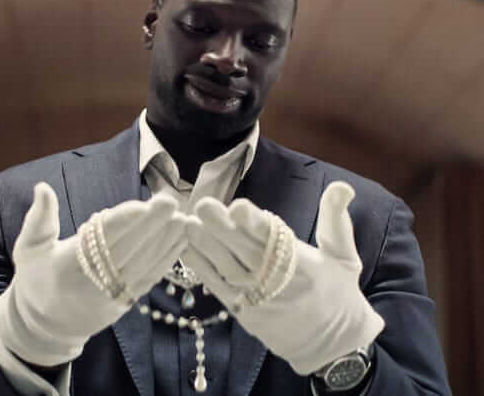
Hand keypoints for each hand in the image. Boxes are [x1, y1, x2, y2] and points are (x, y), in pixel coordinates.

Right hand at [0, 182, 185, 366]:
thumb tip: (43, 186)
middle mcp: (91, 284)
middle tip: (171, 202)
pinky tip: (181, 240)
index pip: (98, 241)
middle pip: (127, 251)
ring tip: (183, 218)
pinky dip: (167, 259)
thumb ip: (38, 218)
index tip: (141, 204)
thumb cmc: (37, 279)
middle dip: (151, 226)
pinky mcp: (125, 303)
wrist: (46, 326)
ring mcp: (111, 296)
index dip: (121, 222)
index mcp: (65, 267)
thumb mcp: (28, 249)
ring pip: (143, 265)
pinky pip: (149, 279)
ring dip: (166, 241)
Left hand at [183, 181, 384, 374]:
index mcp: (303, 264)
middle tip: (202, 206)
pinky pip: (220, 289)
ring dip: (206, 246)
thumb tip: (341, 186)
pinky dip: (202, 270)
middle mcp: (277, 282)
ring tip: (188, 224)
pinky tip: (186, 250)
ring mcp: (258, 299)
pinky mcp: (244, 313)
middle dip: (222, 228)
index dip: (255, 224)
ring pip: (228, 269)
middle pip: (245, 251)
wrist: (333, 346)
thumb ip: (336, 220)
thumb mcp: (345, 256)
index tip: (238, 207)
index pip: (275, 240)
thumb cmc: (339, 294)